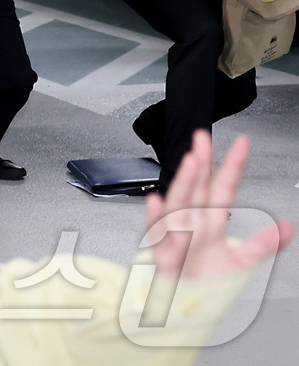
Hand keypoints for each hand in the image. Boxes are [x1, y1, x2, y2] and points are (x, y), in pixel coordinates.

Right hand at [146, 131, 292, 279]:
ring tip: (191, 162)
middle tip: (204, 137)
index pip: (224, 187)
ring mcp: (179, 236)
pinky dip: (156, 217)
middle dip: (202, 161)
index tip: (243, 144)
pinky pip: (159, 234)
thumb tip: (287, 227)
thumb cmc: (204, 281)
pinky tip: (156, 200)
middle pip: (198, 186)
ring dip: (184, 182)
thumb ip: (263, 244)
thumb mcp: (240, 262)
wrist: (184, 305)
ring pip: (180, 203)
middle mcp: (194, 223)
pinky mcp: (166, 254)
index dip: (233, 165)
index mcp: (212, 220)